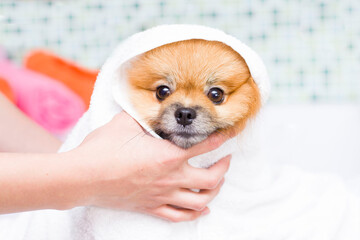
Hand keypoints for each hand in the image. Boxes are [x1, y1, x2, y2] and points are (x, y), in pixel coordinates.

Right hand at [67, 112, 231, 221]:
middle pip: (210, 180)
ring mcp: (161, 196)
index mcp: (168, 156)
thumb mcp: (126, 122)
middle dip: (224, 169)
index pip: (205, 146)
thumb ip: (145, 115)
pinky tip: (202, 209)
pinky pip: (179, 217)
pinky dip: (195, 214)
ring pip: (199, 201)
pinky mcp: (150, 207)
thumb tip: (152, 108)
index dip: (222, 138)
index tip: (231, 133)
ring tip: (217, 182)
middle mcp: (170, 179)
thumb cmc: (103, 149)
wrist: (82, 177)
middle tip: (226, 159)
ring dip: (214, 192)